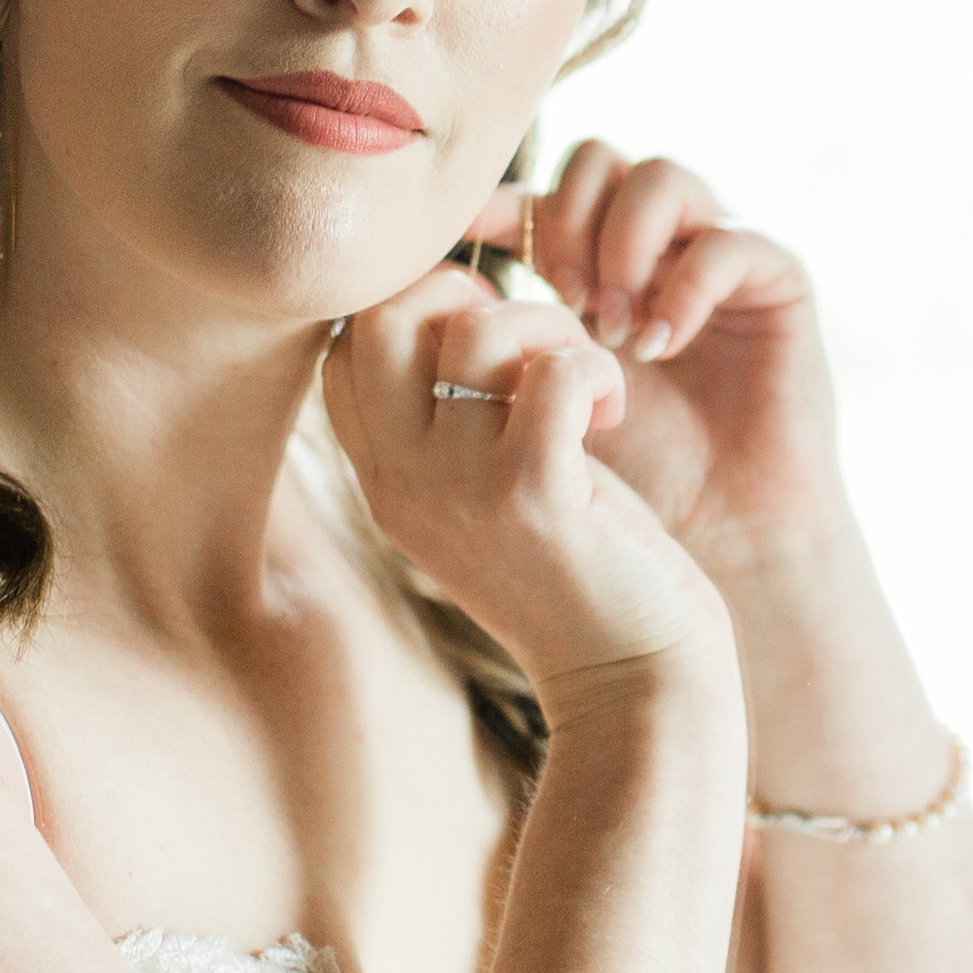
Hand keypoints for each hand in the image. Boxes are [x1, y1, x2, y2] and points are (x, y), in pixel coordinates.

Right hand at [321, 262, 727, 688]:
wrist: (628, 682)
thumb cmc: (574, 571)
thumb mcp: (482, 492)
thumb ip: (448, 418)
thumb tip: (460, 303)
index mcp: (384, 479)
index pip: (344, 342)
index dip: (413, 304)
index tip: (485, 336)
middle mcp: (403, 483)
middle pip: (381, 316)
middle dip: (463, 290)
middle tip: (528, 341)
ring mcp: (462, 491)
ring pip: (475, 332)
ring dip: (547, 327)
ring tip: (583, 376)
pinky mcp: (535, 499)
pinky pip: (553, 375)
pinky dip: (594, 367)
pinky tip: (612, 409)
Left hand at [477, 143, 846, 571]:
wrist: (704, 551)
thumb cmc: (605, 494)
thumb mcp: (516, 411)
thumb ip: (469, 346)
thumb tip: (391, 288)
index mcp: (585, 270)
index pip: (534, 192)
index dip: (495, 206)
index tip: (467, 248)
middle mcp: (651, 251)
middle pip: (593, 159)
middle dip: (566, 223)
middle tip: (563, 303)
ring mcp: (713, 260)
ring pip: (656, 176)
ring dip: (620, 246)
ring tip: (612, 329)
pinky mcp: (776, 285)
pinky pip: (729, 239)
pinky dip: (685, 288)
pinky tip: (660, 347)